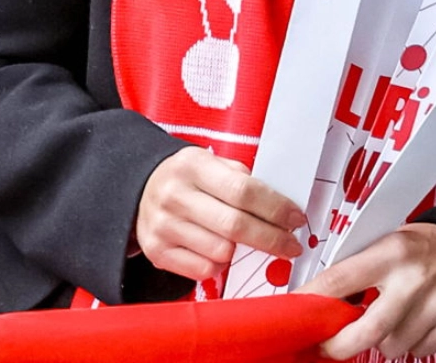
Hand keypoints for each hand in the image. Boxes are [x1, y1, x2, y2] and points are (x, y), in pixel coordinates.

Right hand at [133, 147, 304, 282]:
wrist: (139, 190)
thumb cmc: (187, 178)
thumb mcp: (211, 164)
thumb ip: (242, 180)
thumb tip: (282, 207)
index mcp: (193, 166)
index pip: (243, 190)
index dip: (276, 208)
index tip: (296, 219)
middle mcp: (174, 195)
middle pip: (236, 225)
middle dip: (272, 238)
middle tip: (291, 245)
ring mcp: (163, 226)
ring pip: (222, 252)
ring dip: (242, 252)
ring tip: (243, 241)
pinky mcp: (157, 252)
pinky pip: (204, 270)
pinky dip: (220, 265)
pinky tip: (219, 250)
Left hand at [301, 223, 435, 360]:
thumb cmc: (431, 245)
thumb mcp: (394, 240)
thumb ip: (365, 267)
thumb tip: (327, 295)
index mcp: (392, 252)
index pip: (340, 280)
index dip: (312, 301)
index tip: (298, 313)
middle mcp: (413, 280)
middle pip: (366, 330)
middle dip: (340, 346)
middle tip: (329, 346)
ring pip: (392, 345)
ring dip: (384, 341)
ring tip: (391, 321)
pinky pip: (420, 350)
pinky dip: (412, 343)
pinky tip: (417, 323)